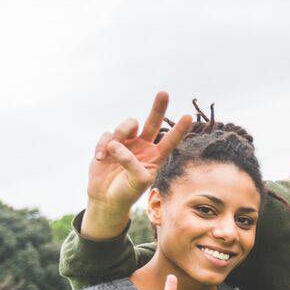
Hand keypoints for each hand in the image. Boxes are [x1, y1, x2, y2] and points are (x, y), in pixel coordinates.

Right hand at [87, 93, 192, 221]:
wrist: (107, 197)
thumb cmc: (127, 191)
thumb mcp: (136, 180)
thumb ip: (130, 162)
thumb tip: (116, 144)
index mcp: (156, 156)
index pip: (170, 140)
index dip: (179, 129)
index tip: (189, 117)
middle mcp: (144, 146)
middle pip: (153, 122)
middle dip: (158, 108)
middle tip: (164, 93)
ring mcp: (127, 142)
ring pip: (128, 125)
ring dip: (120, 134)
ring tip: (111, 151)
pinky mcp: (109, 143)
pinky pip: (107, 135)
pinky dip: (101, 146)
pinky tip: (100, 158)